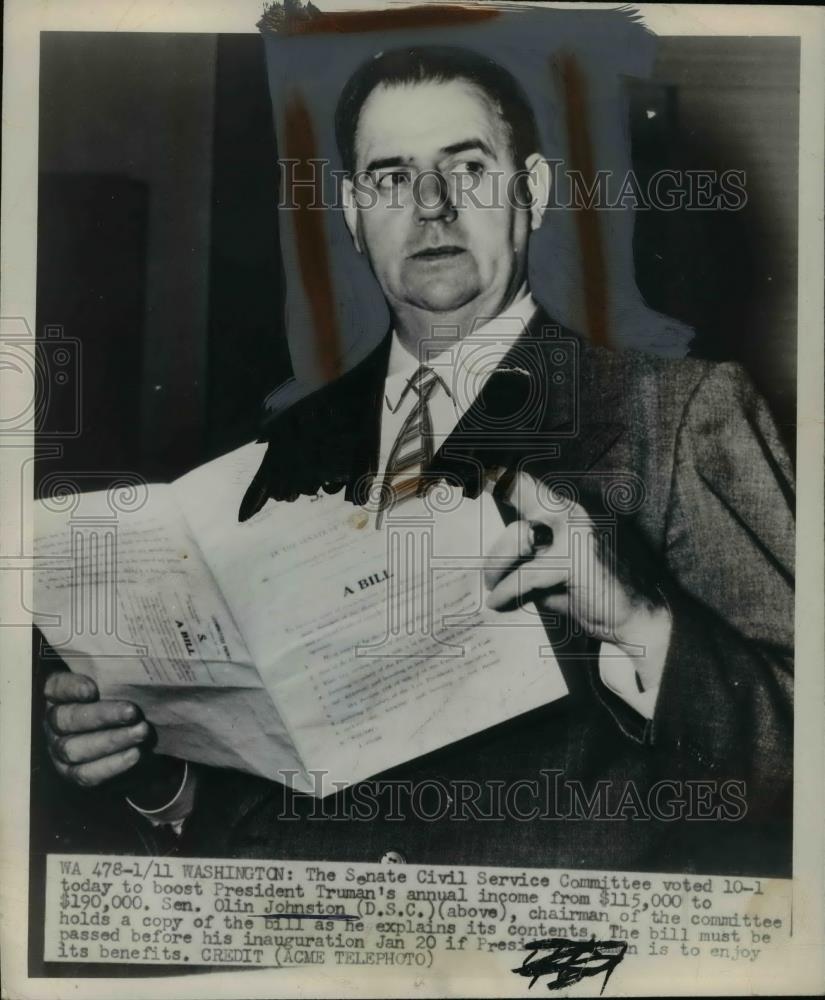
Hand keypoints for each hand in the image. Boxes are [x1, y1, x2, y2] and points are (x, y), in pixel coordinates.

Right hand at [43, 672, 150, 787]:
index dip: (71, 688)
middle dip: (102, 716)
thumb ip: (115, 675)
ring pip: (74, 748)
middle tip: (132, 712)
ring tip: (141, 732)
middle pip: (67, 719)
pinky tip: (135, 754)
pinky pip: (85, 774)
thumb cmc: (121, 697)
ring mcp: (59, 749)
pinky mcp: (72, 772)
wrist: (132, 732)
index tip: (92, 689)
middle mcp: (53, 722)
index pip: (56, 687)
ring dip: (111, 740)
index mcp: (58, 694)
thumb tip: (132, 668)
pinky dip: (111, 765)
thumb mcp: (115, 683)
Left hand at [484, 472, 666, 656]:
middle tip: (486, 576)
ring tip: (493, 589)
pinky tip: (500, 603)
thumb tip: (491, 561)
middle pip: (516, 506)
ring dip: (497, 569)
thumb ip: (527, 556)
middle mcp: (572, 512)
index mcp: (567, 510)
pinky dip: (508, 592)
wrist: (638, 616)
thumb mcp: (552, 570)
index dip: (497, 477)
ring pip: (518, 538)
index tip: (470, 473)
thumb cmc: (592, 591)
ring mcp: (577, 531)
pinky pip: (526, 574)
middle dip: (495, 546)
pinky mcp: (575, 558)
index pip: (526, 483)